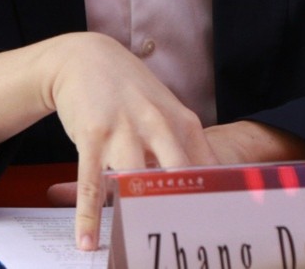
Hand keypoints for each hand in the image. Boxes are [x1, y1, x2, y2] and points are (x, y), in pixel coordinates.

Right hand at [44, 33, 216, 250]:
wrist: (85, 56)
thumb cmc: (129, 89)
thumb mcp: (165, 109)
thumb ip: (184, 144)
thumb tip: (208, 185)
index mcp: (182, 121)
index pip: (207, 169)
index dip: (215, 203)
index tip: (219, 232)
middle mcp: (156, 125)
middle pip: (177, 178)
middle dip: (183, 213)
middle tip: (183, 243)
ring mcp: (123, 130)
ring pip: (135, 183)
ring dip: (134, 219)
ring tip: (135, 250)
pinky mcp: (92, 136)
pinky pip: (91, 183)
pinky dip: (88, 217)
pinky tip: (87, 241)